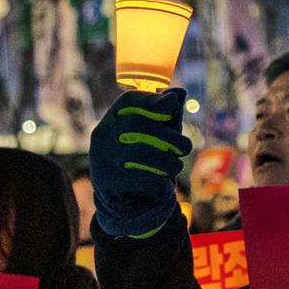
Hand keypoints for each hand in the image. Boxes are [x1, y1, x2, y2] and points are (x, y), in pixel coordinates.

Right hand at [89, 87, 191, 237]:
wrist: (124, 194)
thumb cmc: (146, 153)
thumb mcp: (158, 130)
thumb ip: (168, 113)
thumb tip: (179, 93)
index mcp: (115, 116)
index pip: (131, 100)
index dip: (154, 101)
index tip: (171, 107)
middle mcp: (104, 133)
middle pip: (141, 127)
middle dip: (171, 137)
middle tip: (185, 147)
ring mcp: (103, 157)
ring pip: (145, 155)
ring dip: (170, 163)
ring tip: (174, 166)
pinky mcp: (108, 181)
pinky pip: (143, 179)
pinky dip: (158, 182)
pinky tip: (160, 183)